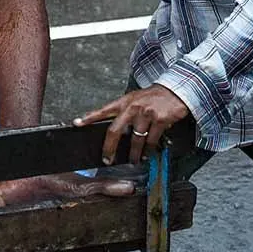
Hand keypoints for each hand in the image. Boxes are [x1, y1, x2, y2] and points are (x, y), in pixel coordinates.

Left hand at [74, 85, 189, 164]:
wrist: (175, 91)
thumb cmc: (152, 97)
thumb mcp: (133, 99)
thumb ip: (123, 112)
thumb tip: (114, 130)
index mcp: (123, 102)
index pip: (102, 110)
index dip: (89, 117)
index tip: (77, 123)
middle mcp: (132, 107)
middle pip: (115, 130)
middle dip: (109, 148)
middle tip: (107, 159)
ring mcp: (145, 113)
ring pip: (135, 139)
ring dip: (133, 153)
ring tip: (132, 160)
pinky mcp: (159, 120)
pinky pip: (151, 140)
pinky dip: (149, 150)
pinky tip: (147, 154)